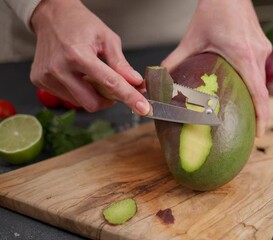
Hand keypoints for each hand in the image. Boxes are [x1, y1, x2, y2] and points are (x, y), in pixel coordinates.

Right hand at [30, 0, 149, 114]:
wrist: (51, 15)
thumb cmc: (81, 24)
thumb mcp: (107, 38)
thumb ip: (121, 64)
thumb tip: (136, 82)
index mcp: (78, 54)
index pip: (109, 83)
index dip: (129, 97)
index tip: (144, 108)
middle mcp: (59, 67)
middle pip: (93, 102)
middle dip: (109, 100)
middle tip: (115, 88)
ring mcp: (47, 76)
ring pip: (80, 103)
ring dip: (93, 95)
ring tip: (93, 76)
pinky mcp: (40, 80)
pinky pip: (67, 97)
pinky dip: (79, 91)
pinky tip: (78, 75)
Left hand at [161, 0, 271, 136]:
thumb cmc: (214, 10)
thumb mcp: (192, 39)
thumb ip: (175, 61)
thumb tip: (158, 80)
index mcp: (244, 56)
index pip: (259, 94)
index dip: (262, 117)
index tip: (259, 134)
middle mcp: (258, 54)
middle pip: (262, 90)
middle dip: (258, 112)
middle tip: (249, 129)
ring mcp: (263, 49)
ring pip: (261, 79)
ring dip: (255, 96)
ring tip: (244, 110)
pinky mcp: (262, 45)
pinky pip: (259, 68)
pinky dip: (252, 81)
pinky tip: (239, 85)